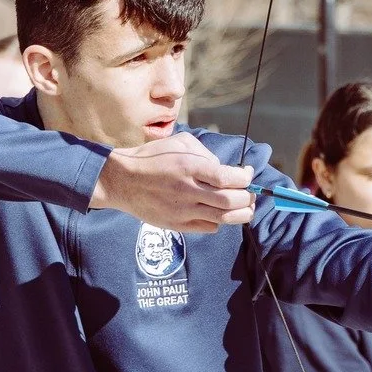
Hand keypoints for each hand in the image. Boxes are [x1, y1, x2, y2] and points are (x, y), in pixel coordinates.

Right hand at [90, 133, 254, 232]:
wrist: (122, 181)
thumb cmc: (152, 158)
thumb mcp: (179, 143)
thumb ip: (206, 153)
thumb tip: (225, 169)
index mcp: (190, 167)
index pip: (230, 178)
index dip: (246, 178)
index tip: (247, 174)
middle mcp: (188, 191)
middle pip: (233, 201)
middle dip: (249, 197)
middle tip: (250, 192)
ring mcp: (183, 211)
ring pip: (225, 218)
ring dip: (242, 213)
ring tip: (244, 206)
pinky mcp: (178, 225)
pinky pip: (210, 228)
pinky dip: (220, 220)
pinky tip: (217, 211)